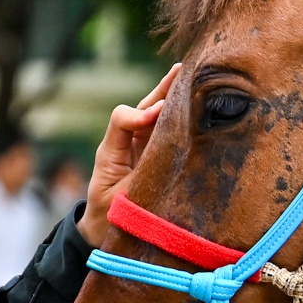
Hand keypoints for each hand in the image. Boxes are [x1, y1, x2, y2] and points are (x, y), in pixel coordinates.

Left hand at [81, 63, 181, 250]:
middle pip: (144, 106)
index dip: (138, 114)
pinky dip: (182, 115)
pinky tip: (199, 101)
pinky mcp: (154, 153)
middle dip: (163, 90)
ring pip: (157, 114)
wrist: (102, 230)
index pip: (121, 119)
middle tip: (184, 72)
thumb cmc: (110, 218)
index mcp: (111, 153)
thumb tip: (172, 165)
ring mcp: (141, 146)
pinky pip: (168, 129)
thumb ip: (142, 182)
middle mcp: (126, 143)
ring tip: (193, 74)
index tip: (156, 114)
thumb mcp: (123, 203)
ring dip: (175, 95)